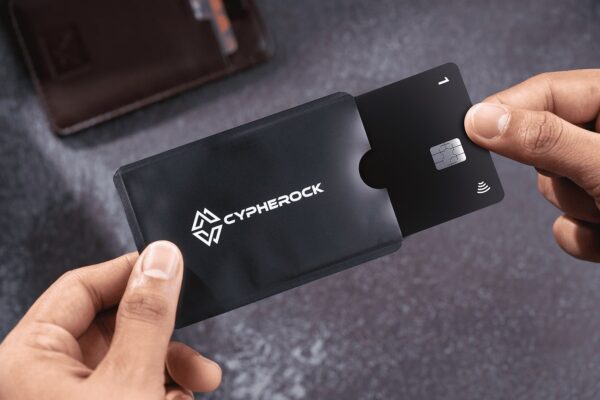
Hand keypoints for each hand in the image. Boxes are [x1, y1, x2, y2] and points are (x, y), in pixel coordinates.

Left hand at [0, 241, 220, 399]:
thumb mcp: (129, 381)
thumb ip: (147, 316)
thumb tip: (161, 258)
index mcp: (29, 359)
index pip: (81, 286)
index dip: (130, 272)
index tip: (171, 265)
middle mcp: (46, 375)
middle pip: (113, 325)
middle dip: (164, 336)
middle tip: (193, 336)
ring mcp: (71, 395)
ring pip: (131, 359)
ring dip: (172, 368)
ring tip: (198, 382)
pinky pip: (133, 386)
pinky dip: (163, 390)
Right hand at [464, 69, 599, 261]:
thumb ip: (543, 140)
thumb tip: (481, 120)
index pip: (546, 92)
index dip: (505, 108)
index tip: (467, 126)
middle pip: (542, 146)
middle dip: (558, 175)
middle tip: (588, 182)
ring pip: (552, 189)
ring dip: (578, 209)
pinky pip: (565, 226)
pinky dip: (584, 238)